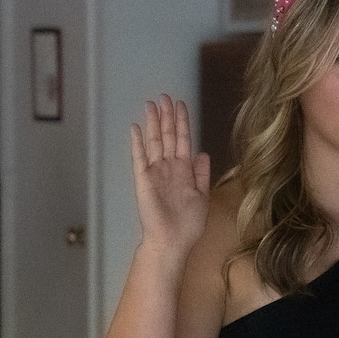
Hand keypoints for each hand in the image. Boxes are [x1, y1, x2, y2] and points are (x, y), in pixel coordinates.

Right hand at [130, 94, 210, 259]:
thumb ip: (202, 174)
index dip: (182, 122)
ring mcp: (155, 172)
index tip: (181, 104)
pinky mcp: (143, 179)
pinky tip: (135, 127)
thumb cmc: (188, 223)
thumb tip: (203, 153)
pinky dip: (137, 142)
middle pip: (167, 135)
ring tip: (152, 104)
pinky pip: (139, 157)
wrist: (172, 240)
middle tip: (165, 96)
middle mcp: (169, 167)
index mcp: (184, 170)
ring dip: (153, 123)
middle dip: (167, 116)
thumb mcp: (202, 196)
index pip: (182, 139)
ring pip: (154, 141)